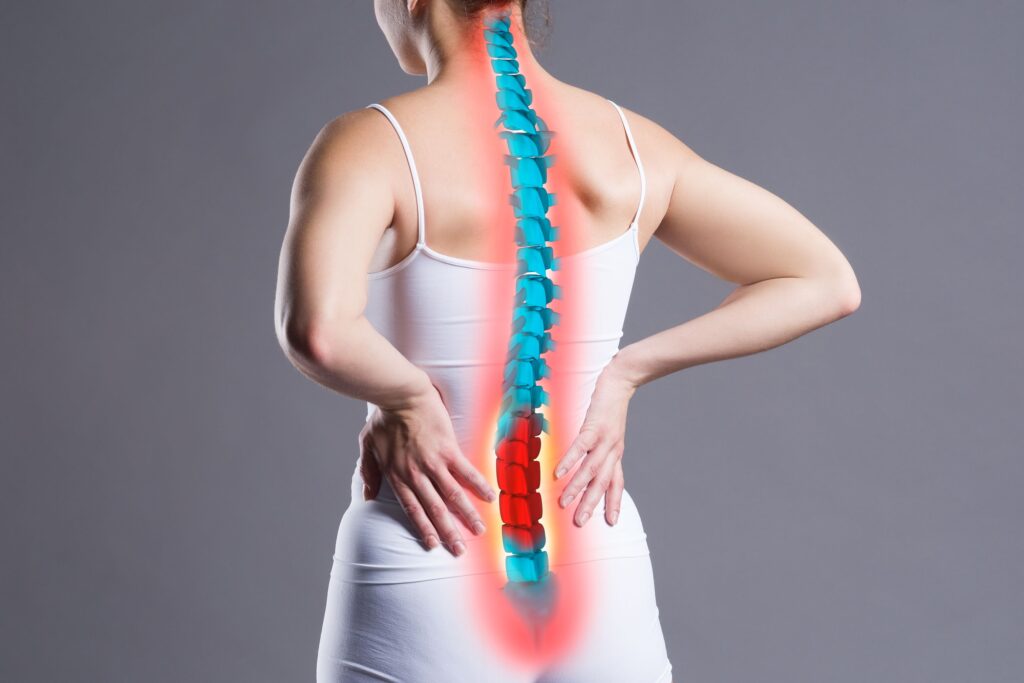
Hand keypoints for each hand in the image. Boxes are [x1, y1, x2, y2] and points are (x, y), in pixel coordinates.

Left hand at [359, 379, 496, 555]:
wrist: (399, 394)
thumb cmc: (383, 417)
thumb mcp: (367, 446)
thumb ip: (369, 472)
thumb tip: (367, 496)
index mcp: (397, 475)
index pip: (413, 509)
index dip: (424, 529)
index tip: (434, 546)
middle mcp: (416, 474)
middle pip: (435, 509)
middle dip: (449, 532)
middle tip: (460, 550)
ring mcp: (434, 462)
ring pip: (453, 495)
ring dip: (467, 515)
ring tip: (480, 530)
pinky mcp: (449, 449)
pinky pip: (467, 471)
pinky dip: (479, 485)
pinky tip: (490, 497)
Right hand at [554, 362, 637, 526]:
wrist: (621, 380)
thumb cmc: (611, 406)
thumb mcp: (610, 431)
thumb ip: (600, 447)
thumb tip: (588, 459)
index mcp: (615, 453)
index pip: (616, 483)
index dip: (614, 502)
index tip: (611, 522)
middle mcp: (612, 450)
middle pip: (602, 483)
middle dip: (591, 504)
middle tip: (579, 523)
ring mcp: (604, 440)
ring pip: (591, 469)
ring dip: (577, 488)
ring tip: (564, 503)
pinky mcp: (594, 426)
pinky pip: (580, 447)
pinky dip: (569, 461)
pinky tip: (558, 473)